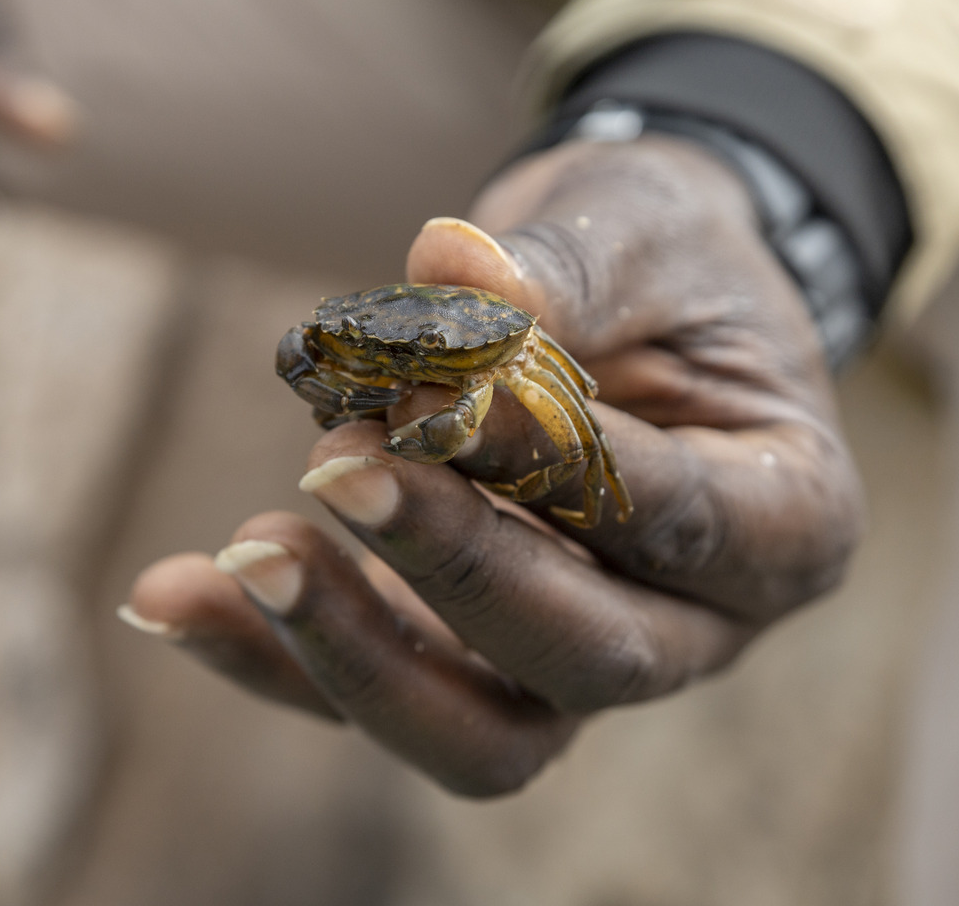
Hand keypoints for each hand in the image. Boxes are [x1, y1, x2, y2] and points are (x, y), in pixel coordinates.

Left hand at [126, 137, 863, 795]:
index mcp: (787, 520)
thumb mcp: (641, 225)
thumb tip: (452, 280)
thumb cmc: (661, 252)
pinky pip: (377, 696)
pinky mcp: (474, 656)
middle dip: (452, 572)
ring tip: (245, 549)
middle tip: (341, 466)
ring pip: (481, 733)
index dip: (544, 462)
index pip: (667, 518)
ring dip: (354, 654)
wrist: (634, 290)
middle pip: (582, 663)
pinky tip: (171, 590)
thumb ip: (560, 269)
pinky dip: (270, 656)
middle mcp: (696, 623)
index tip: (431, 391)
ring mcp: (581, 657)